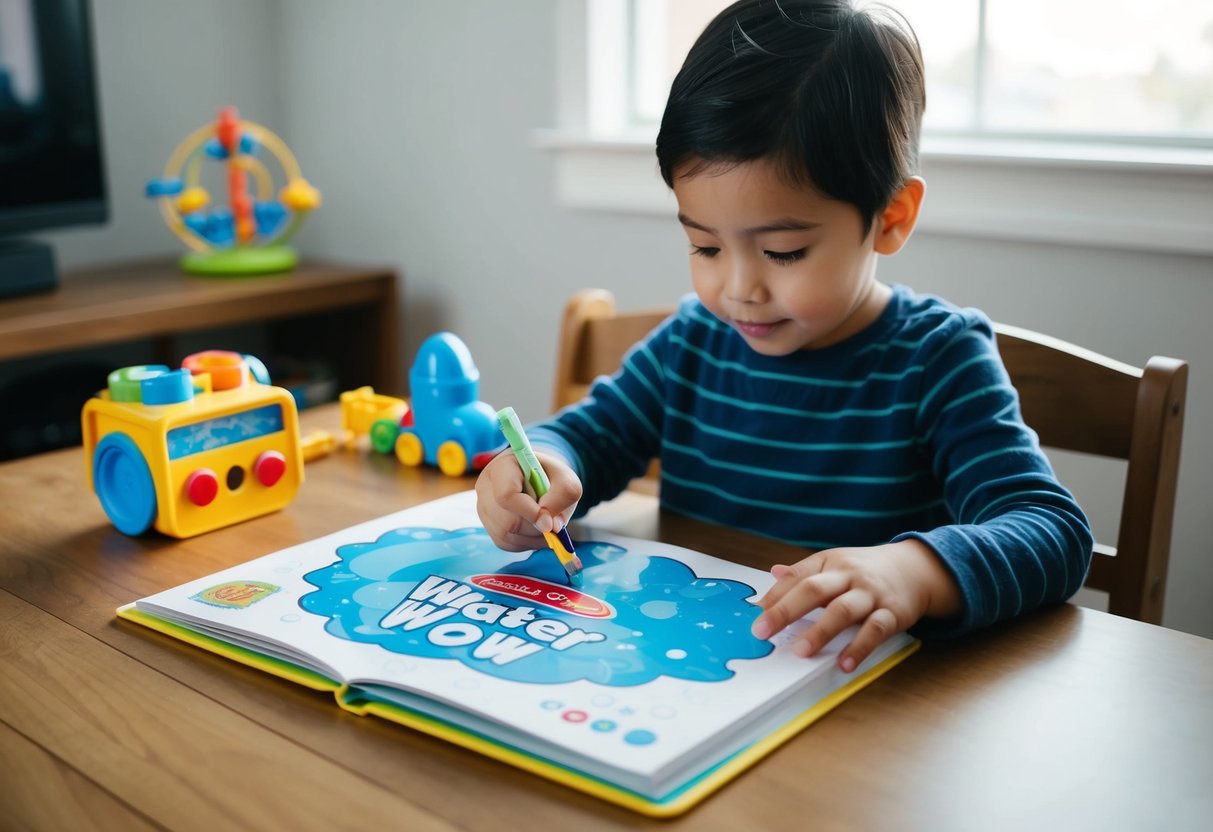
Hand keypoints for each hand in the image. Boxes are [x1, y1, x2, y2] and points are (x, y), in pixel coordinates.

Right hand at [475, 450, 582, 550]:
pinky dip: (529, 542)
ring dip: (534, 536)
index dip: (530, 512)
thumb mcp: (566, 479)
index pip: (507, 495)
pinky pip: (509, 544)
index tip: (550, 521)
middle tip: (554, 521)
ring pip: (508, 536)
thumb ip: (564, 495)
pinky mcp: (491, 528)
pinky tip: (538, 529)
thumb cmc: (552, 478)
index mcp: (502, 467)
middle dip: (536, 527)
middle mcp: (486, 488)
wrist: (542, 482)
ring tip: (547, 522)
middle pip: (508, 522)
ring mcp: (484, 510)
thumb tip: (549, 525)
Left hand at [751, 539, 960, 671]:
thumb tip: (773, 573)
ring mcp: (870, 594)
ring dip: (820, 631)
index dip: (774, 596)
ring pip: (842, 610)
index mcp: (829, 562)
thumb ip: (804, 573)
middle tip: (762, 631)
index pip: (797, 577)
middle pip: (813, 590)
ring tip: (801, 651)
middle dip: (785, 611)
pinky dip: (859, 648)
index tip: (754, 616)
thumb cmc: (865, 570)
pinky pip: (875, 630)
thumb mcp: (834, 564)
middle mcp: (848, 575)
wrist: (915, 568)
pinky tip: (845, 664)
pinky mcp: (892, 613)